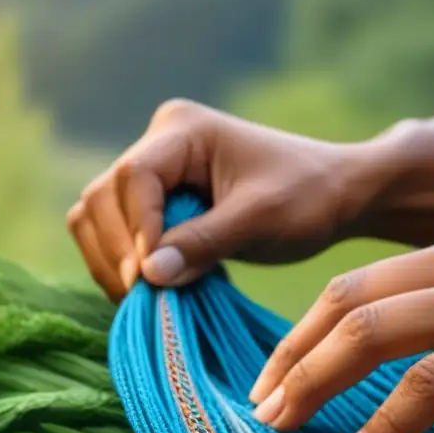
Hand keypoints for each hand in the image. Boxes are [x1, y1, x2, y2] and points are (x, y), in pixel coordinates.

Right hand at [66, 99, 376, 299]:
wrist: (336, 196)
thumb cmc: (307, 198)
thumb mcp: (259, 220)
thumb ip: (203, 243)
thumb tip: (147, 275)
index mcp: (182, 130)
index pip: (134, 178)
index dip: (137, 230)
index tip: (152, 277)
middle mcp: (158, 144)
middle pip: (102, 199)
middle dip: (118, 252)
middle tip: (146, 299)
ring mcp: (153, 175)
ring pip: (97, 219)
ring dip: (113, 263)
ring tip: (145, 302)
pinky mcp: (156, 205)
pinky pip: (117, 237)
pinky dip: (123, 267)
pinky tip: (150, 296)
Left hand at [249, 229, 433, 432]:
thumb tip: (402, 356)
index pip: (351, 288)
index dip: (299, 335)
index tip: (271, 380)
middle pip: (345, 306)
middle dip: (290, 360)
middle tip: (259, 411)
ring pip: (373, 336)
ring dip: (316, 386)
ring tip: (285, 430)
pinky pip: (430, 385)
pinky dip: (385, 425)